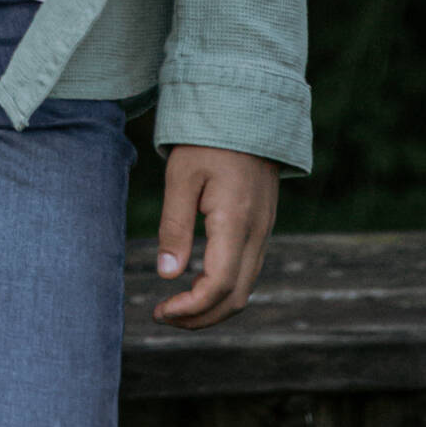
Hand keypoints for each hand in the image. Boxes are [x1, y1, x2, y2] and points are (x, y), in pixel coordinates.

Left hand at [152, 144, 278, 329]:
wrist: (246, 108)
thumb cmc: (208, 138)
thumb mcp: (182, 176)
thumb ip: (175, 226)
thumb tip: (167, 275)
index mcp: (237, 222)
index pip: (218, 286)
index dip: (190, 309)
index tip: (161, 311)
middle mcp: (258, 233)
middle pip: (236, 298)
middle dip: (200, 318)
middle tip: (164, 316)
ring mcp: (265, 230)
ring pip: (245, 287)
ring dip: (213, 307)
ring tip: (177, 307)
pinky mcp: (263, 225)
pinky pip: (248, 270)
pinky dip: (224, 288)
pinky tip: (198, 284)